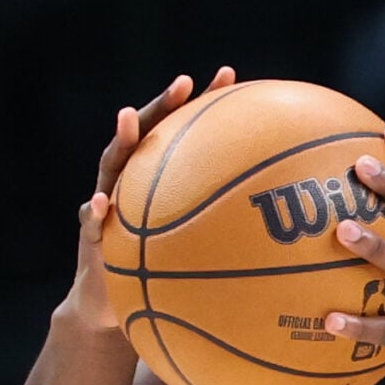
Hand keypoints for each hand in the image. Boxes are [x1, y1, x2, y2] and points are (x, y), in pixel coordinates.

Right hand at [62, 68, 235, 333]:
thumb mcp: (206, 254)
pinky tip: (100, 204)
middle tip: (184, 81)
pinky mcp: (91, 236)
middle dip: (164, 104)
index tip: (228, 76)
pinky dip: (94, 211)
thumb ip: (232, 234)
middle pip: (148, 134)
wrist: (118, 308)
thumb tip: (293, 228)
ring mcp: (107, 204)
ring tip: (127, 117)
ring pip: (112, 165)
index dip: (203, 104)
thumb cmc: (171, 279)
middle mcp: (133, 183)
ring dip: (121, 140)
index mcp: (161, 181)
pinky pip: (90, 222)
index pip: (183, 133)